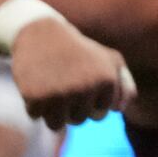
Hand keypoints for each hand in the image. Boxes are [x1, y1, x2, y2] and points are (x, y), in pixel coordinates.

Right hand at [8, 18, 135, 128]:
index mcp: (107, 80)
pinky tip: (35, 83)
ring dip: (50, 110)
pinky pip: (34, 116)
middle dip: (70, 107)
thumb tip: (119, 110)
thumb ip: (124, 84)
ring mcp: (60, 93)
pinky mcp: (36, 96)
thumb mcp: (109, 59)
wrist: (40, 31)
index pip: (100, 115)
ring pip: (56, 125)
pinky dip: (32, 104)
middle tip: (63, 82)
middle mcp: (86, 88)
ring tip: (49, 86)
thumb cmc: (79, 50)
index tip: (81, 80)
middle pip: (78, 120)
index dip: (88, 101)